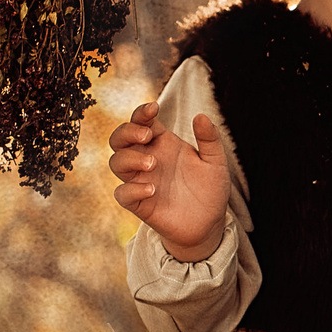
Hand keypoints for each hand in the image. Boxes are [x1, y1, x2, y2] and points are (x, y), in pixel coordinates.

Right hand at [109, 103, 230, 261]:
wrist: (210, 222)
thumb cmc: (210, 188)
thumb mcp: (215, 161)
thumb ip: (209, 139)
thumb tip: (201, 116)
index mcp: (162, 143)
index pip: (141, 121)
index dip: (142, 112)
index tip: (154, 108)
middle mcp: (146, 159)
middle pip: (119, 139)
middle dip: (126, 132)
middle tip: (146, 136)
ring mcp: (140, 181)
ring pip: (116, 163)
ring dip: (130, 159)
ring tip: (153, 164)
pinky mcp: (139, 203)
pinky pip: (122, 194)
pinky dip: (132, 189)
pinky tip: (152, 189)